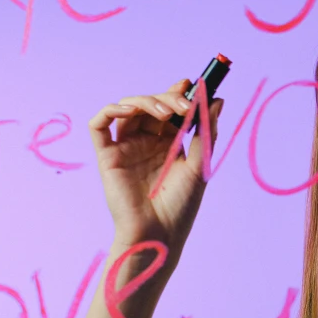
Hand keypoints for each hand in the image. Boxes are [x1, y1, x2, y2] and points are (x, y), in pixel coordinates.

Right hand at [88, 79, 223, 262]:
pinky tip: (128, 110)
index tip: (192, 84)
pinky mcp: (107, 156)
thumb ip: (206, 131)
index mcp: (168, 144)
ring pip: (128, 109)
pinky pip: (100, 125)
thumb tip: (218, 99)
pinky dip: (111, 110)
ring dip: (146, 102)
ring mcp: (125, 147)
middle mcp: (145, 143)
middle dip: (167, 98)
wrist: (159, 233)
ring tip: (167, 113)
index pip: (170, 109)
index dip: (178, 94)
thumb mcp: (200, 164)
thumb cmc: (181, 205)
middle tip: (184, 103)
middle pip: (151, 105)